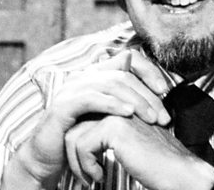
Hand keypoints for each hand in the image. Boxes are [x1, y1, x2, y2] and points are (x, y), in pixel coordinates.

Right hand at [5, 49, 170, 187]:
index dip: (148, 70)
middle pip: (123, 74)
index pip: (128, 59)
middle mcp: (85, 76)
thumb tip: (150, 82)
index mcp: (97, 73)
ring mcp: (72, 88)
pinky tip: (128, 113)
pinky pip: (91, 98)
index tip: (165, 89)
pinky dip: (112, 104)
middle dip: (146, 94)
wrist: (49, 154)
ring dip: (135, 100)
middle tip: (163, 114)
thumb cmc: (84, 132)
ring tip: (152, 117)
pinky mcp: (63, 105)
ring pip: (111, 84)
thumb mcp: (108, 112)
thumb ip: (125, 95)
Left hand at [65, 115, 213, 189]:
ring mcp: (116, 112)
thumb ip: (109, 129)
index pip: (86, 113)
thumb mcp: (128, 139)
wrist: (176, 170)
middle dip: (72, 151)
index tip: (82, 159)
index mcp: (123, 103)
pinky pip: (82, 145)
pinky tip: (99, 174)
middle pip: (76, 123)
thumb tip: (81, 134)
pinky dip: (85, 166)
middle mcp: (118, 102)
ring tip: (90, 175)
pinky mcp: (115, 126)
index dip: (78, 137)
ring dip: (76, 162)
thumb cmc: (155, 160)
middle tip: (84, 171)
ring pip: (74, 134)